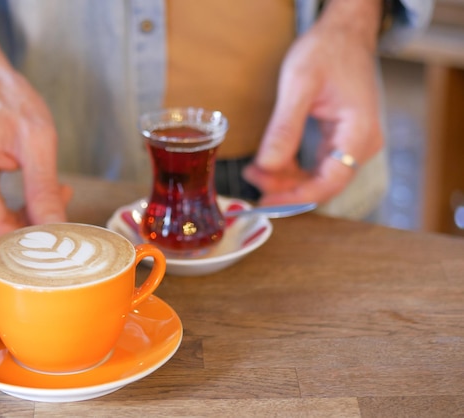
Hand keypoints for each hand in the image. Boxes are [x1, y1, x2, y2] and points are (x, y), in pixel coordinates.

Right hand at [0, 1, 70, 248]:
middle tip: (62, 206)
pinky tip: (38, 197)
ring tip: (55, 194)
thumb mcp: (37, 141)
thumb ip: (43, 191)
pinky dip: (16, 215)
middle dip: (31, 232)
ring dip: (26, 224)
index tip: (62, 237)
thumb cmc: (6, 100)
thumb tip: (55, 230)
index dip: (30, 244)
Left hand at [242, 0, 384, 205]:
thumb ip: (284, 128)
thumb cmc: (327, 50)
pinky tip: (269, 164)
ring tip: (254, 171)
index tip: (267, 204)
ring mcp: (354, 143)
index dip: (296, 198)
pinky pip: (317, 165)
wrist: (344, 33)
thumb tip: (267, 165)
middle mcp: (362, 143)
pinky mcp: (342, 139)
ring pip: (318, 177)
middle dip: (285, 188)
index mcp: (359, 132)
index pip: (329, 182)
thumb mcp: (299, 84)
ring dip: (285, 179)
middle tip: (252, 182)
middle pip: (322, 184)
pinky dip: (292, 168)